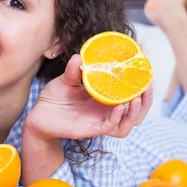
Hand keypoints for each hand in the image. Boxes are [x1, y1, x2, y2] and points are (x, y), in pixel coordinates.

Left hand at [25, 54, 152, 140]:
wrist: (38, 114)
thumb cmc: (55, 96)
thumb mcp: (66, 79)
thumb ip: (73, 70)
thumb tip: (79, 56)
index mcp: (106, 97)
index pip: (131, 93)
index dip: (142, 83)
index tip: (146, 66)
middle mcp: (106, 110)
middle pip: (137, 111)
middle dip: (147, 100)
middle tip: (148, 85)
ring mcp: (100, 121)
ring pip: (128, 123)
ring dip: (137, 112)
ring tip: (138, 98)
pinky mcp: (91, 129)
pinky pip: (110, 127)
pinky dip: (117, 118)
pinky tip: (120, 106)